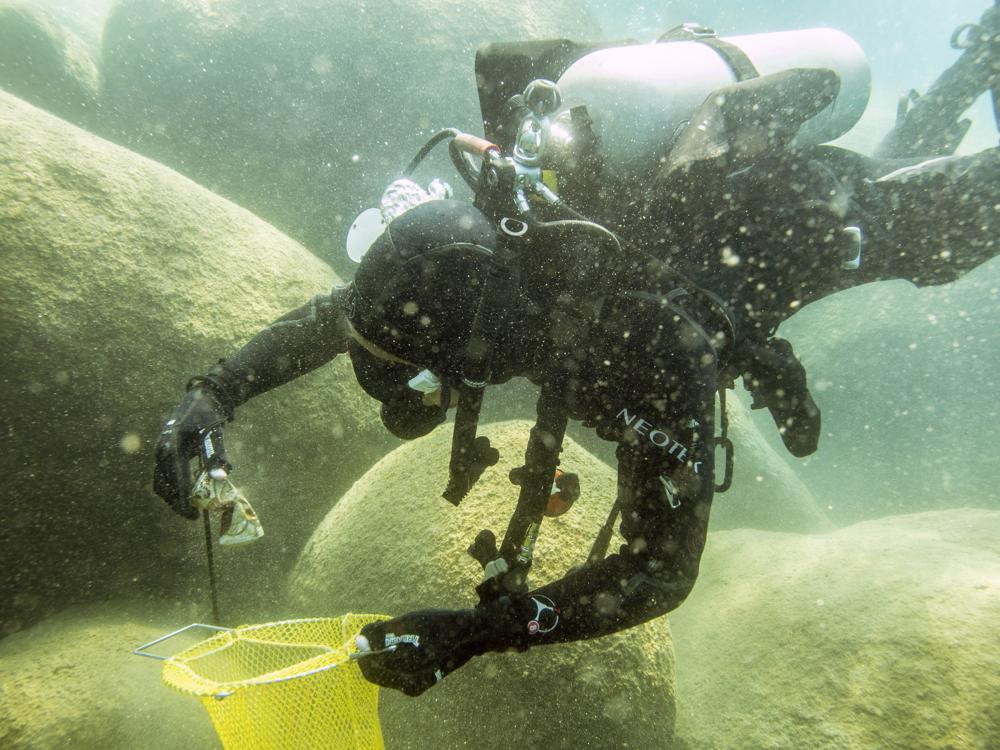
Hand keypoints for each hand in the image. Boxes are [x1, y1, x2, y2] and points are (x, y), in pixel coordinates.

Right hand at [153, 385, 229, 518]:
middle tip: (194, 515)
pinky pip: (164, 476)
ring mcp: (160, 451)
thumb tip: (222, 477)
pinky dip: (173, 487)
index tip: (192, 514)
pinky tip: (188, 494)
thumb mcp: (214, 433)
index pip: (175, 480)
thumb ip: (216, 455)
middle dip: (176, 502)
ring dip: (173, 497)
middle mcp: (162, 450)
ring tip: (191, 508)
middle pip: (163, 485)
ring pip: (160, 482)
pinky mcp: (164, 453)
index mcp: (172, 446)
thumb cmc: (209, 416)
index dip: (182, 499)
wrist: (200, 398)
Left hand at [355, 609, 493, 695]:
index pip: (370, 666)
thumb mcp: (408, 624)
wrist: (469, 634)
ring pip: (385, 672)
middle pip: (376, 672)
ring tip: (391, 630)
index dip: (364, 648)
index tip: (367, 630)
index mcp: (406, 673)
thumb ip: (380, 634)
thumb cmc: (438, 625)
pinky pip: (396, 673)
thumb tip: (358, 641)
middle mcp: (409, 685)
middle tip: (378, 627)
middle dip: (372, 650)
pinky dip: (393, 657)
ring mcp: (415, 686)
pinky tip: (402, 640)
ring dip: (381, 652)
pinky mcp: (420, 683)